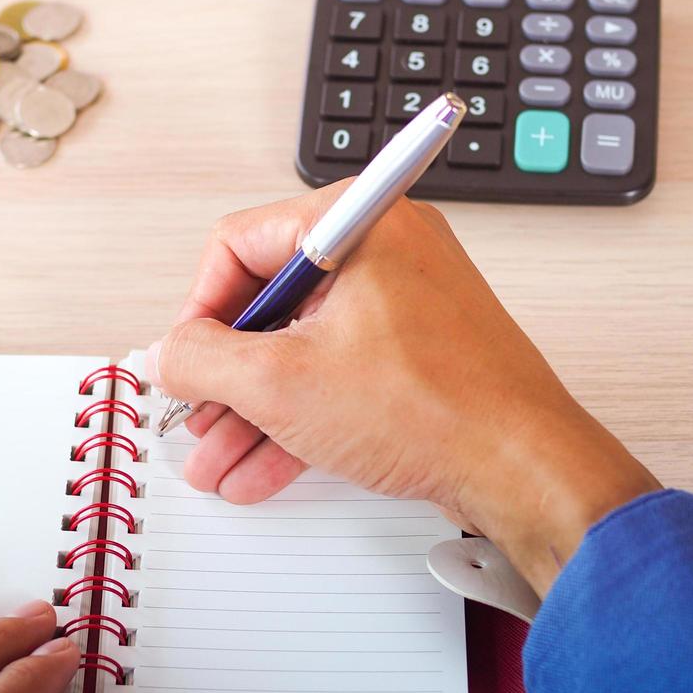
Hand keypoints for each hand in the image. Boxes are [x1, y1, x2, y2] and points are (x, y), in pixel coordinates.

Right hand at [147, 183, 659, 594]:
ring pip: (301, 347)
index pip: (241, 243)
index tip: (183, 359)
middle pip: (269, 301)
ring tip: (215, 462)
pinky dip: (298, 417)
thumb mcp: (284, 383)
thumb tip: (167, 354)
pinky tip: (258, 469)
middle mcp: (384, 250)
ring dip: (252, 409)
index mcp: (358, 223)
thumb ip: (205, 362)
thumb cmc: (436, 407)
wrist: (525, 468)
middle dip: (224, 374)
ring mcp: (403, 303)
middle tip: (193, 415)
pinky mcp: (416, 352)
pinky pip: (337, 374)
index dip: (199, 308)